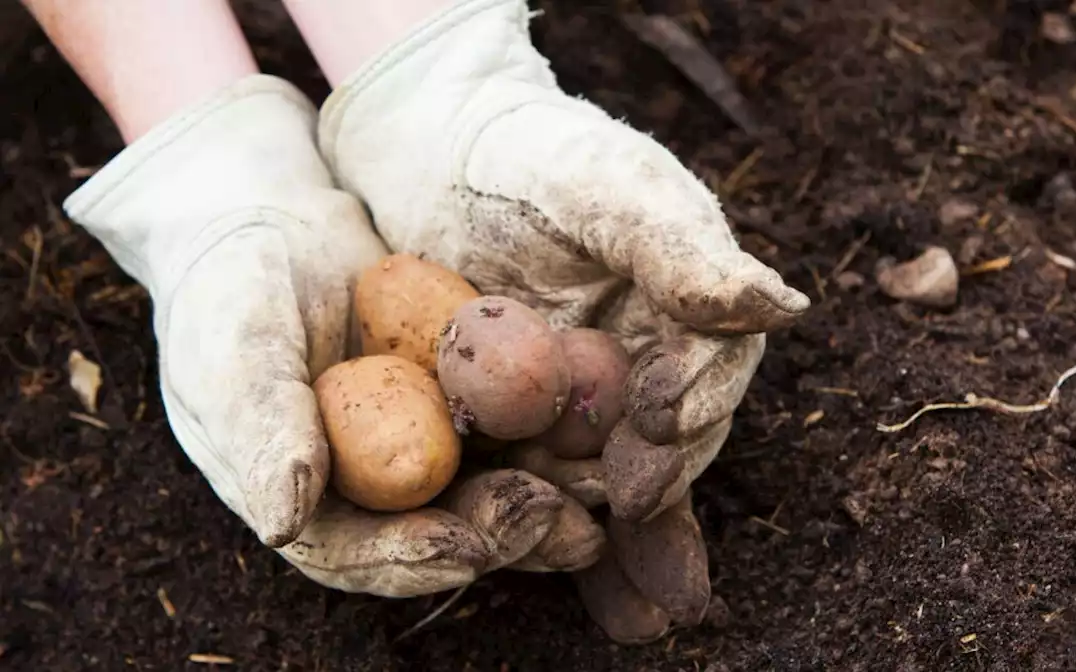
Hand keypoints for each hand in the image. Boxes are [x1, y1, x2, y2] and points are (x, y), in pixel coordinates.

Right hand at [63, 74, 603, 597]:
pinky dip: (554, 433)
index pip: (357, 553)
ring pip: (488, 487)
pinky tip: (603, 431)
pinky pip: (514, 425)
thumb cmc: (229, 287)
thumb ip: (262, 428)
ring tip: (596, 502)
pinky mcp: (464, 399)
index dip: (411, 557)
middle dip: (499, 535)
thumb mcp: (234, 350)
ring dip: (544, 500)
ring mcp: (420, 443)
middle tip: (558, 525)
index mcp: (303, 498)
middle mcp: (369, 485)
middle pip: (438, 532)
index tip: (466, 548)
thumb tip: (282, 521)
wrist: (267, 217)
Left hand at [314, 0, 808, 637]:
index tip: (660, 424)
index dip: (695, 396)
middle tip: (634, 507)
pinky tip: (603, 604)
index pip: (710, 363)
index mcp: (689, 304)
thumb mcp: (610, 186)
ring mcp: (594, 401)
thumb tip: (781, 305)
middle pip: (676, 439)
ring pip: (625, 479)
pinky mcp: (533, 429)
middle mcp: (656, 360)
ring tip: (634, 601)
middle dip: (663, 483)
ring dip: (629, 535)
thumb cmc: (537, 155)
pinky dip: (583, 546)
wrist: (441, 153)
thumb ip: (684, 249)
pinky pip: (566, 492)